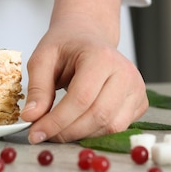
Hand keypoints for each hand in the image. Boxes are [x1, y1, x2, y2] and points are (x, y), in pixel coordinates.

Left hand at [20, 15, 147, 142]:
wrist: (88, 36)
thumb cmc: (66, 45)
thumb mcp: (42, 59)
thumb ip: (37, 88)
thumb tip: (31, 118)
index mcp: (101, 57)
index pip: (80, 98)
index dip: (56, 121)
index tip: (35, 133)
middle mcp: (125, 73)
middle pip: (97, 116)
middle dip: (66, 131)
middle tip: (42, 135)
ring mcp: (137, 89)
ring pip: (110, 126)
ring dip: (79, 134)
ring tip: (57, 129)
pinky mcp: (139, 102)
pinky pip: (117, 127)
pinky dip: (93, 132)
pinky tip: (75, 124)